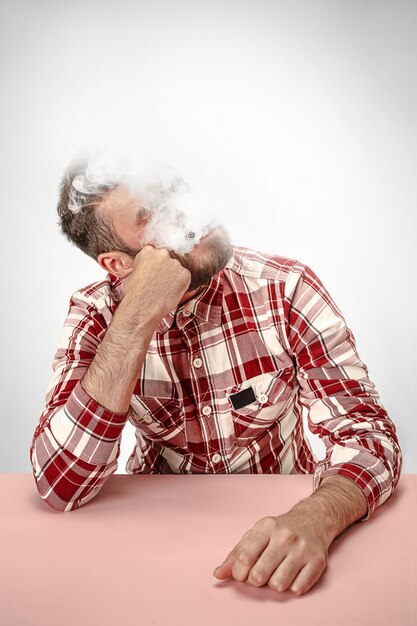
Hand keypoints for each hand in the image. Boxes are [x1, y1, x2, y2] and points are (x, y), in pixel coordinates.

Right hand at [123, 245, 190, 320]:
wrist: (142, 307)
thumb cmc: (134, 294)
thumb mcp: (133, 273)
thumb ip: (143, 266)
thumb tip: (147, 269)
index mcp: (148, 251)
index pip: (156, 254)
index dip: (156, 265)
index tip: (155, 273)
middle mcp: (162, 254)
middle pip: (168, 259)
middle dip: (166, 269)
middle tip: (161, 282)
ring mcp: (175, 263)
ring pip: (177, 269)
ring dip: (174, 277)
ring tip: (165, 290)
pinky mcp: (185, 274)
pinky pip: (185, 278)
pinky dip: (181, 285)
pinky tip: (171, 292)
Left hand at [212, 510, 329, 595]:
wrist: (313, 520)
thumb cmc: (279, 531)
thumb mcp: (255, 535)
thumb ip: (235, 555)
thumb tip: (218, 574)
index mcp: (266, 527)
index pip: (244, 558)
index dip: (239, 573)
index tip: (242, 573)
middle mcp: (285, 536)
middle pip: (259, 575)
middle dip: (255, 580)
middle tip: (260, 573)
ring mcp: (303, 548)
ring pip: (278, 585)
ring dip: (274, 584)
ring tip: (278, 571)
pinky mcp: (317, 561)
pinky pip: (297, 589)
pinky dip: (292, 586)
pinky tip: (293, 573)